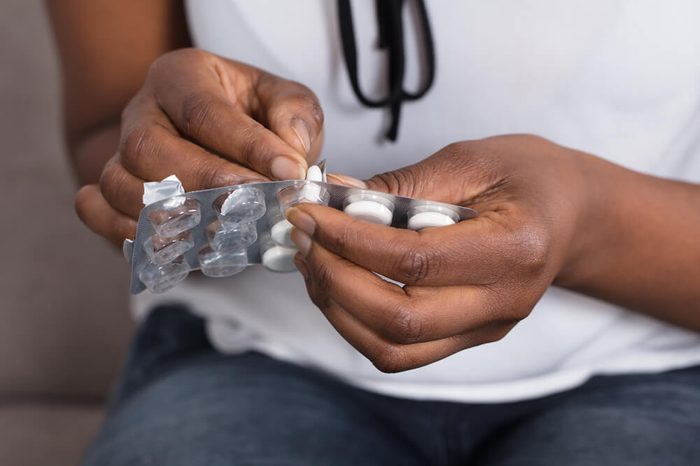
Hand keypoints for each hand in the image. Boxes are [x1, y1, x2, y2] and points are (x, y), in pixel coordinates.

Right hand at [76, 48, 323, 244]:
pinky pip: (97, 210)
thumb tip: (290, 148)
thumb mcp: (287, 102)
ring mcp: (120, 152)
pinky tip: (174, 243)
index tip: (289, 171)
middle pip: (149, 147)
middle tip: (256, 206)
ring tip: (222, 230)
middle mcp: (143, 111)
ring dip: (171, 215)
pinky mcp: (112, 190)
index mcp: (182, 76)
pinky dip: (126, 232)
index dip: (246, 145)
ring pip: (120, 184)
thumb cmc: (257, 118)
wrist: (227, 142)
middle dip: (207, 183)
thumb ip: (296, 116)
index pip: (203, 110)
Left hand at [287, 135, 593, 371]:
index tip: (309, 213)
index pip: (414, 261)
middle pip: (399, 320)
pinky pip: (401, 351)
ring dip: (338, 308)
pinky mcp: (469, 337)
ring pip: (393, 348)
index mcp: (514, 249)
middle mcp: (503, 302)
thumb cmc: (529, 177)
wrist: (573, 214)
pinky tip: (339, 284)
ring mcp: (486, 328)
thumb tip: (335, 197)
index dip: (349, 239)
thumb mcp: (472, 159)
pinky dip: (356, 323)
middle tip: (303, 238)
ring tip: (313, 261)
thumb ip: (403, 184)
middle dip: (334, 279)